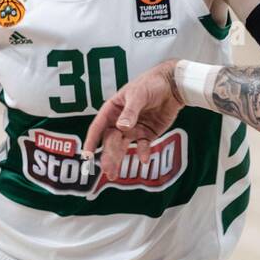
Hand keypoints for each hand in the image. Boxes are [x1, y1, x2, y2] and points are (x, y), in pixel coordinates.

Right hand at [83, 59, 183, 180]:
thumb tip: (121, 127)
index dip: (91, 141)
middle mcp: (120, 122)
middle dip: (107, 156)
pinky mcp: (147, 134)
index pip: (98, 127)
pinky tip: (143, 160)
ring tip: (114, 174)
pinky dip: (142, 153)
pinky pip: (143, 147)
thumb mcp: (138, 94)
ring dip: (119, 160)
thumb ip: (130, 111)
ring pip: (123, 147)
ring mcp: (133, 129)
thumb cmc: (151, 84)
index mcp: (112, 110)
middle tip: (106, 171)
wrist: (173, 85)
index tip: (86, 155)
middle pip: (110, 141)